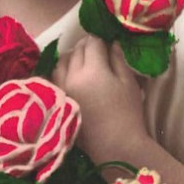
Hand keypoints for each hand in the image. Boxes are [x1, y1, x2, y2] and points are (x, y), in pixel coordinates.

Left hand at [53, 35, 146, 162]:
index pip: (92, 42)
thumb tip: (112, 43)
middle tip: (97, 49)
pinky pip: (55, 77)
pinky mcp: (59, 100)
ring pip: (61, 62)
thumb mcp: (128, 82)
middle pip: (75, 50)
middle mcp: (72, 76)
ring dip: (71, 56)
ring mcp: (62, 88)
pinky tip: (72, 74)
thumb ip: (118, 59)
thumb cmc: (127, 114)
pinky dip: (62, 71)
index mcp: (93, 69)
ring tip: (82, 60)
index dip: (100, 39)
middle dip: (86, 45)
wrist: (114, 145)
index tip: (107, 41)